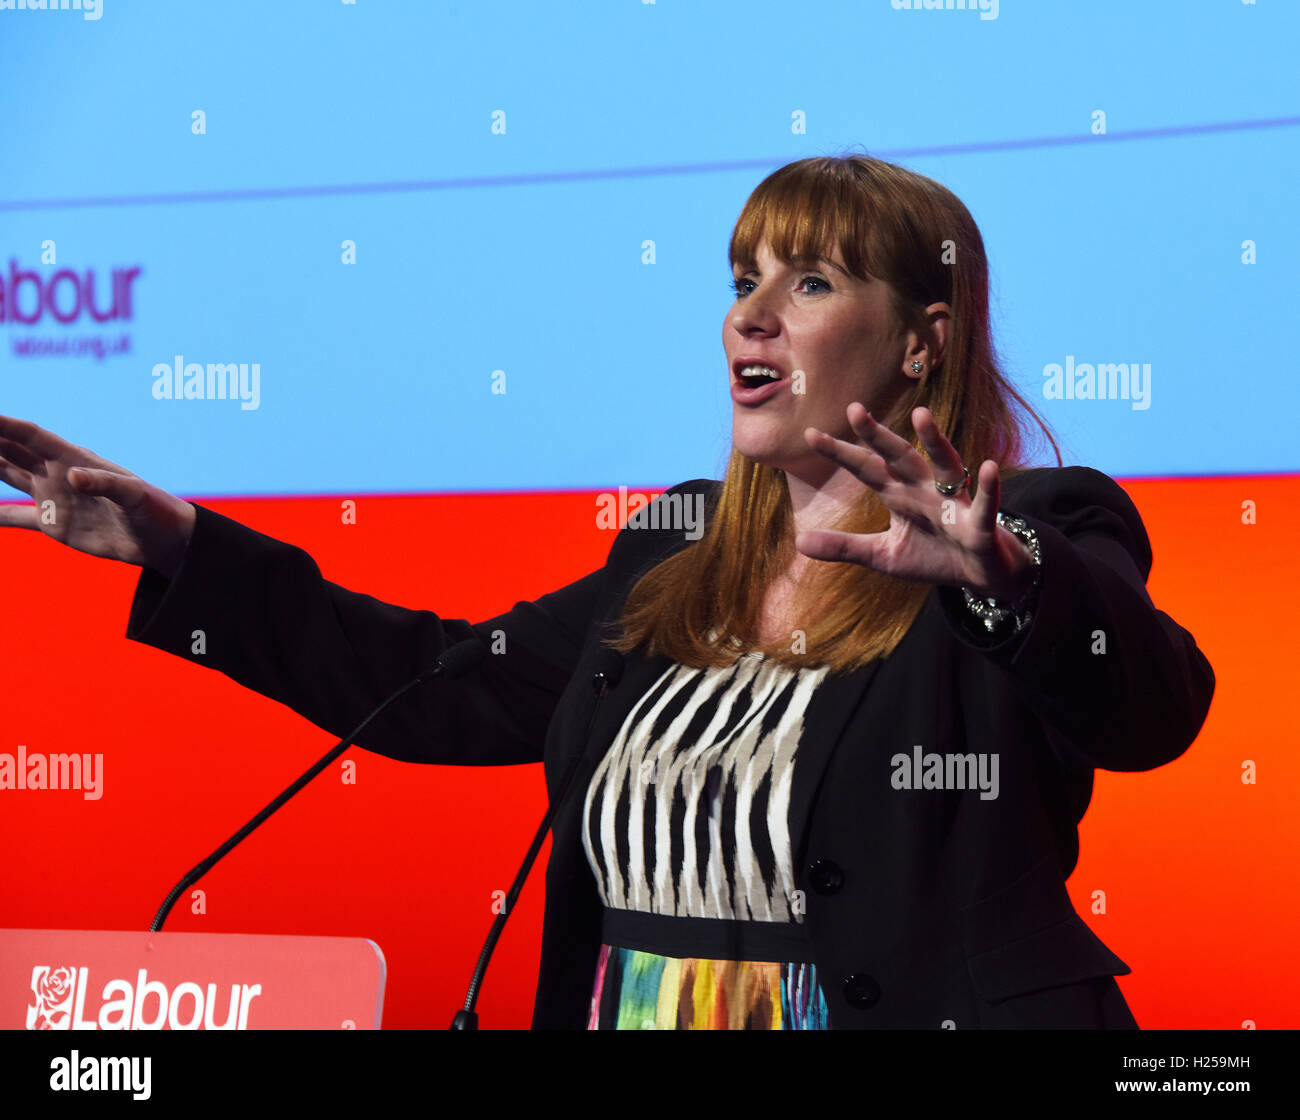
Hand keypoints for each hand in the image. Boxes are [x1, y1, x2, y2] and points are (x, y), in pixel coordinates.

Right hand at [0, 413, 195, 576]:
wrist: (163, 541)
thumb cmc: (156, 510)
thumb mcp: (136, 495)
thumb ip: (107, 484)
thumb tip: (73, 476)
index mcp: (76, 459)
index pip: (31, 436)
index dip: (4, 424)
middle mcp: (57, 473)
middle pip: (11, 450)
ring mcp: (53, 497)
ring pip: (7, 475)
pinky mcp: (53, 524)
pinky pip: (15, 517)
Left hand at [796, 404, 1033, 599]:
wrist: (983, 575)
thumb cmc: (935, 557)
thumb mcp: (884, 555)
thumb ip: (845, 547)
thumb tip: (799, 542)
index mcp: (900, 496)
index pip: (866, 469)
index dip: (840, 452)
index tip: (810, 433)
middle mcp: (925, 492)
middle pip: (899, 458)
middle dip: (878, 436)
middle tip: (853, 410)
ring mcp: (954, 505)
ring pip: (944, 466)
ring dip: (935, 441)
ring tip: (921, 415)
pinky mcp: (981, 526)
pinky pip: (984, 505)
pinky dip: (988, 488)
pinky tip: (989, 467)